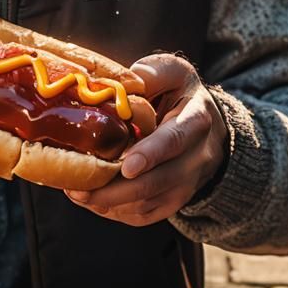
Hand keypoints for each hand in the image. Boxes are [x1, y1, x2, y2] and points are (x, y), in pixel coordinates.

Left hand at [65, 53, 227, 225]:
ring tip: (77, 193)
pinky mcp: (174, 199)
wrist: (210, 126)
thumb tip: (123, 82)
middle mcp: (196, 158)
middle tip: (80, 188)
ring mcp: (187, 183)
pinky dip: (118, 212)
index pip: (174, 141)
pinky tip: (93, 202)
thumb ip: (152, 73)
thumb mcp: (174, 72)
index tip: (126, 167)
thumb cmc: (182, 93)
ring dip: (111, 203)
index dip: (151, 155)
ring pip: (149, 203)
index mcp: (195, 120)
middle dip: (117, 189)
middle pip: (157, 182)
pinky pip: (147, 214)